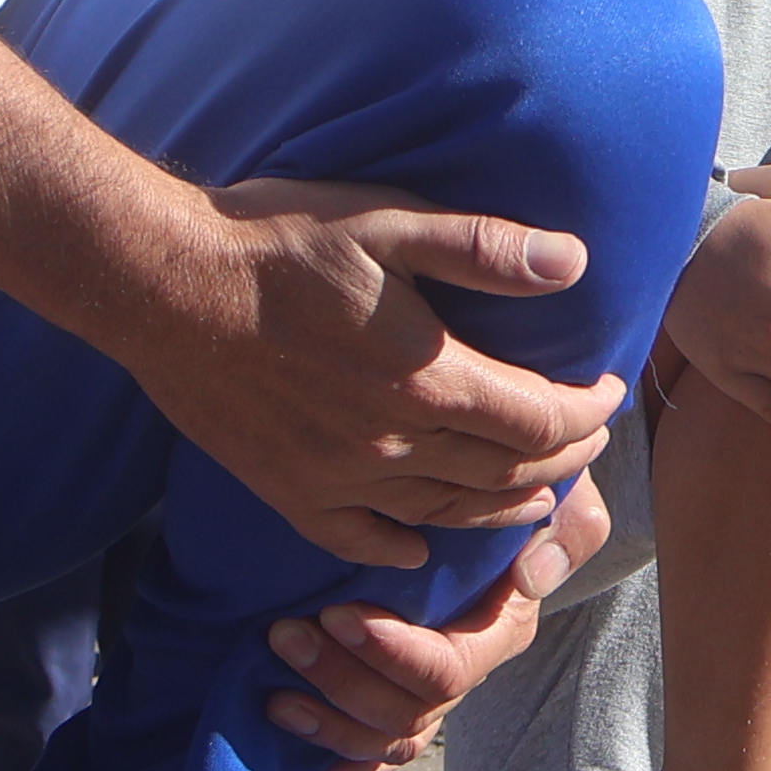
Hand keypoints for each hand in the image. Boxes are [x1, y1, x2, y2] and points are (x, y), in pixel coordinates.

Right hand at [120, 176, 626, 570]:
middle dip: (560, 462)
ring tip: (534, 496)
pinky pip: (362, 540)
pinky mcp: (290, 491)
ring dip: (503, 508)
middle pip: (506, 475)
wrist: (163, 285)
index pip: (541, 422)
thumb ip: (485, 249)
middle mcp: (393, 444)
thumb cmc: (277, 242)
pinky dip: (404, 547)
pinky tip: (420, 545)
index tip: (606, 393)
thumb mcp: (388, 224)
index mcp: (430, 380)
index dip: (588, 414)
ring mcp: (339, 478)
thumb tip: (573, 263)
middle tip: (583, 443)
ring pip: (447, 514)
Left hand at [261, 467, 611, 770]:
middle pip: (407, 711)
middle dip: (340, 679)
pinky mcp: (404, 698)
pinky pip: (380, 753)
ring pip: (388, 738)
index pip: (448, 670)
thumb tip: (531, 576)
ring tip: (277, 691)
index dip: (391, 653)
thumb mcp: (560, 503)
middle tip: (285, 634)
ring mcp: (435, 692)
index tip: (337, 614)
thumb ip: (567, 531)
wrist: (497, 509)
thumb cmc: (521, 500)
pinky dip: (347, 761)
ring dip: (329, 720)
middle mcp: (469, 670)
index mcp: (500, 631)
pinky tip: (310, 761)